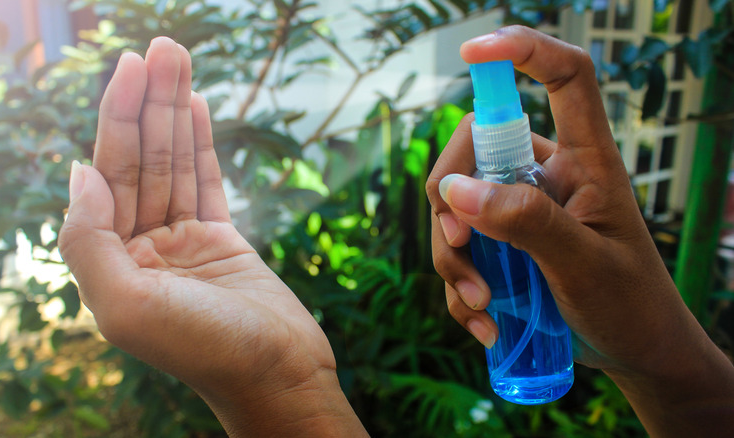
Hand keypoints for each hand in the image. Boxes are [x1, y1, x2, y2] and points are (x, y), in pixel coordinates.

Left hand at [59, 37, 365, 436]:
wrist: (279, 376)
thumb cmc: (206, 351)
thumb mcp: (127, 305)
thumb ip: (88, 240)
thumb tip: (77, 171)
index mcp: (111, 263)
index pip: (108, 176)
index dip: (118, 119)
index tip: (130, 70)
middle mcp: (142, 249)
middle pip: (142, 161)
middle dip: (149, 102)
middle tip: (163, 48)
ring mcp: (183, 243)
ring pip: (175, 164)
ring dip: (175, 112)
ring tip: (179, 59)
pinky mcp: (222, 241)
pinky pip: (206, 183)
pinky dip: (201, 144)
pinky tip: (195, 108)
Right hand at [427, 26, 733, 435]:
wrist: (634, 355)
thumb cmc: (629, 305)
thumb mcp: (583, 265)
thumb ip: (527, 221)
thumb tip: (457, 191)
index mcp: (584, 161)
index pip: (565, 80)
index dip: (522, 50)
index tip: (472, 52)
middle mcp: (545, 175)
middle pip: (473, 150)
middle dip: (450, 202)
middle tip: (459, 248)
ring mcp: (519, 210)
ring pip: (454, 207)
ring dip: (452, 258)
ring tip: (481, 306)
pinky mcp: (501, 245)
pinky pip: (457, 250)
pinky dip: (458, 288)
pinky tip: (483, 323)